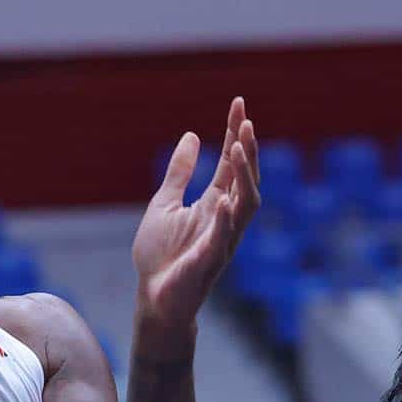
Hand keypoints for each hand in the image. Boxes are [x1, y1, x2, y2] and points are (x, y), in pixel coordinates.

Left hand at [132, 99, 261, 357]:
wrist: (153, 298)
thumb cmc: (161, 256)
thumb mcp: (165, 203)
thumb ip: (179, 172)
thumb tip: (192, 136)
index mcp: (215, 203)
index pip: (231, 163)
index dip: (235, 133)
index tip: (238, 103)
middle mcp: (225, 219)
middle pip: (246, 179)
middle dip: (248, 150)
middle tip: (244, 120)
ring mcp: (222, 240)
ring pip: (246, 205)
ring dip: (244, 177)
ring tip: (237, 148)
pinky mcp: (210, 261)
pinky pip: (224, 239)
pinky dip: (226, 220)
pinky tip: (224, 200)